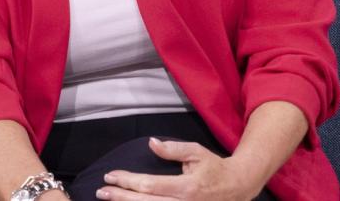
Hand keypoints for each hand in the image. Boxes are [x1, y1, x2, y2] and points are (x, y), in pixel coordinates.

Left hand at [95, 138, 263, 200]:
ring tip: (109, 199)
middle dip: (121, 197)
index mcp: (187, 187)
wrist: (238, 188)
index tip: (111, 176)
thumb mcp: (196, 153)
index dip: (128, 181)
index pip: (150, 185)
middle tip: (101, 191)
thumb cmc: (214, 168)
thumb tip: (151, 143)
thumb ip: (173, 149)